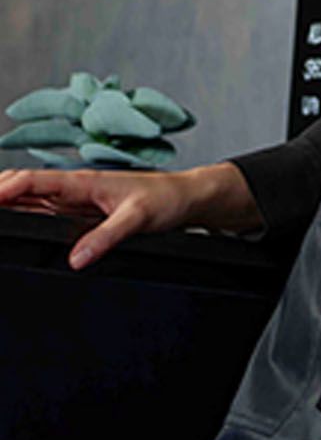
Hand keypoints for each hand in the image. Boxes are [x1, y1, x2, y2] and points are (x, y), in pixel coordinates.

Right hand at [0, 161, 262, 268]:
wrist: (184, 198)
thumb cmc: (164, 198)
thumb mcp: (138, 218)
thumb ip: (107, 236)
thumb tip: (76, 259)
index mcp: (83, 182)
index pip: (33, 181)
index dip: (5, 188)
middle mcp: (73, 189)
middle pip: (22, 187)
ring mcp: (74, 201)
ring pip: (28, 200)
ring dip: (5, 204)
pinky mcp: (79, 213)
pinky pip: (43, 212)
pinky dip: (21, 215)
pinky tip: (10, 222)